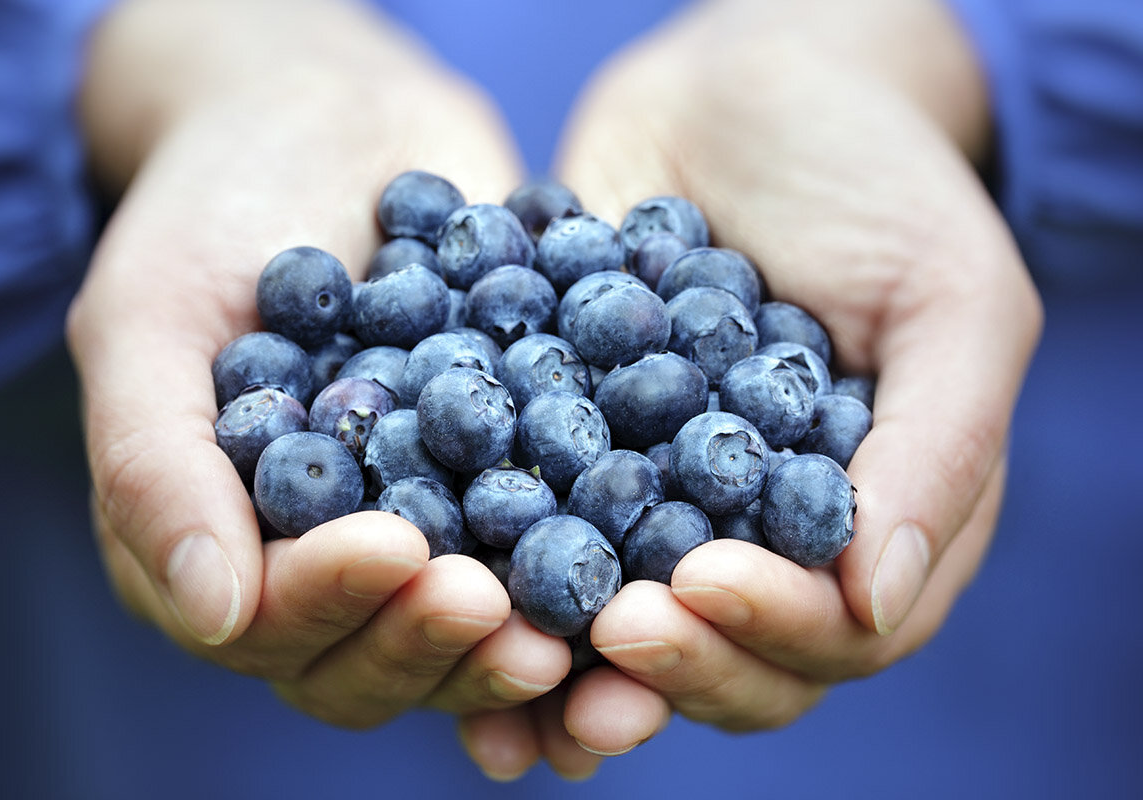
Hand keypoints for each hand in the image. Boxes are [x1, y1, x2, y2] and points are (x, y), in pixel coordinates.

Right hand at [66, 0, 569, 734]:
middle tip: (497, 607)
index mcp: (223, 547)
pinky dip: (591, 579)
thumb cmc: (215, 210)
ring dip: (516, 647)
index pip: (270, 622)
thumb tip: (215, 616)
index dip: (332, 601)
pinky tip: (641, 580)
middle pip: (372, 658)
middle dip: (432, 641)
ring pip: (465, 634)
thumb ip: (155, 464)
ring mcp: (425, 532)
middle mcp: (324, 564)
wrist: (330, 123)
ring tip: (575, 620)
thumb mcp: (150, 316)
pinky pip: (549, 553)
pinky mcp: (509, 488)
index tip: (397, 550)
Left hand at [459, 0, 1042, 772]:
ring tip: (506, 672)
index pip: (837, 629)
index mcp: (873, 523)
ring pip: (625, 621)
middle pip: (730, 655)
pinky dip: (494, 569)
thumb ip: (936, 447)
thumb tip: (876, 602)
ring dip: (570, 660)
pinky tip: (441, 585)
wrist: (741, 88)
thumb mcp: (949, 294)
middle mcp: (765, 536)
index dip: (770, 628)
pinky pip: (536, 529)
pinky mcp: (576, 456)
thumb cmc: (872, 176)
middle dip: (669, 665)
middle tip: (600, 642)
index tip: (691, 585)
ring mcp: (664, 502)